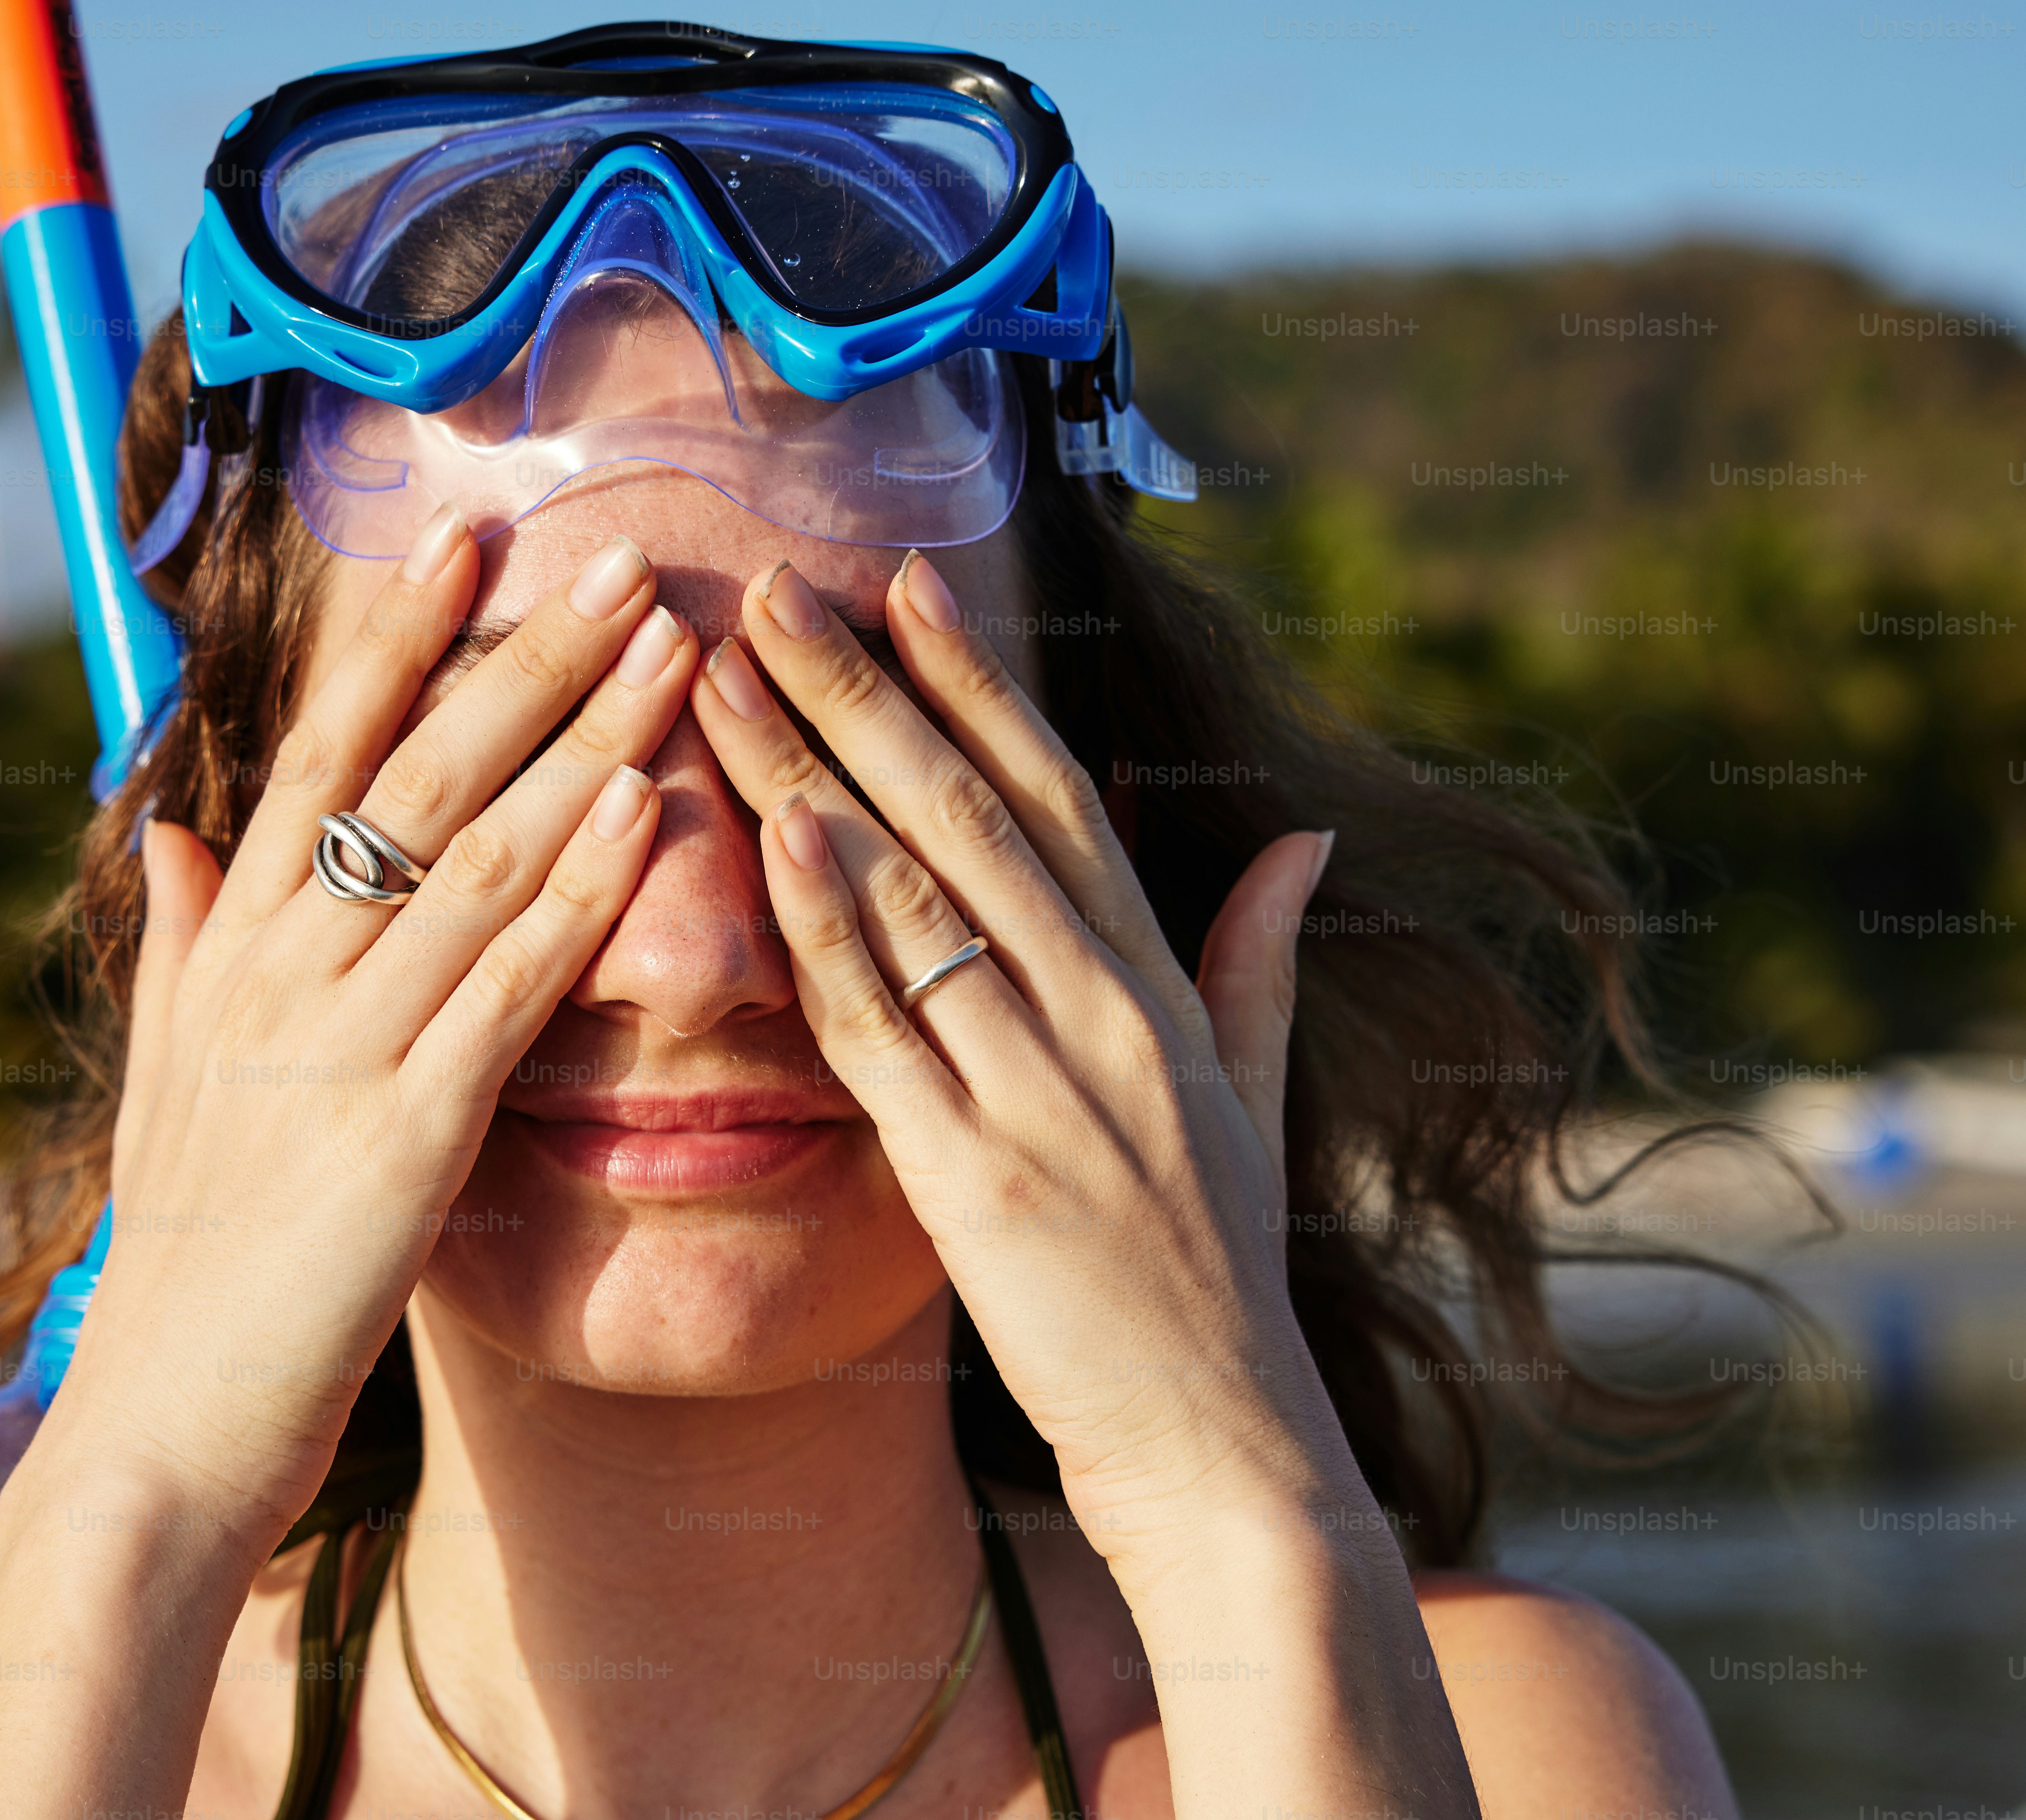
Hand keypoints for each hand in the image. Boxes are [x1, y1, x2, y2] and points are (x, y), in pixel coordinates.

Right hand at [48, 514, 698, 1519]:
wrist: (158, 1430)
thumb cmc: (183, 1261)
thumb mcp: (168, 1079)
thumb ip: (181, 942)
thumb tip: (171, 828)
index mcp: (228, 954)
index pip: (315, 755)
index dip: (392, 640)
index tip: (462, 536)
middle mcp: (275, 974)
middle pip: (413, 777)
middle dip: (520, 657)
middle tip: (615, 555)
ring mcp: (338, 1047)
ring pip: (473, 856)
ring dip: (579, 741)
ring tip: (666, 643)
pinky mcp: (403, 1134)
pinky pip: (505, 985)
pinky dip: (577, 892)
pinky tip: (643, 810)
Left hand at [687, 549, 1351, 1571]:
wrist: (1227, 1442)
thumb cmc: (1221, 1270)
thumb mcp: (1255, 1097)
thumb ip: (1257, 962)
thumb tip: (1298, 840)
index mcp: (1159, 987)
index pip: (1057, 794)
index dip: (974, 681)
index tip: (902, 583)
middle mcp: (1104, 1014)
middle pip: (969, 814)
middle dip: (866, 690)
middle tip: (775, 589)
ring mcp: (1044, 1092)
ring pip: (915, 896)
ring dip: (813, 773)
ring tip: (727, 677)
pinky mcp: (980, 1181)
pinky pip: (888, 1033)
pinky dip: (829, 931)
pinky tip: (774, 840)